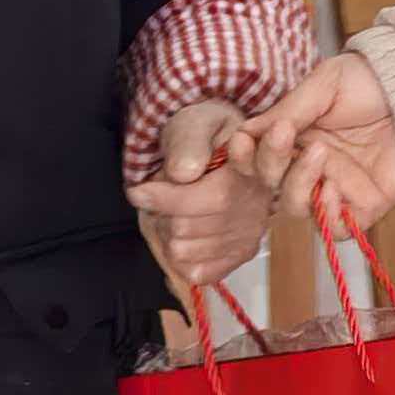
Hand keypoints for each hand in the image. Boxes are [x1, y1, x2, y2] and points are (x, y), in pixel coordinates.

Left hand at [127, 97, 275, 291]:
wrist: (224, 149)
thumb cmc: (206, 136)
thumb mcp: (195, 123)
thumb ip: (189, 142)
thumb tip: (183, 174)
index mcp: (253, 172)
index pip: (210, 200)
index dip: (166, 198)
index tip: (137, 191)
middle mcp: (257, 209)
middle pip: (184, 228)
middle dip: (161, 211)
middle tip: (161, 193)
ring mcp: (249, 236)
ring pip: (181, 250)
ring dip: (165, 231)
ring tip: (173, 210)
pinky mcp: (238, 257)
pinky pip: (194, 271)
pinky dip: (178, 255)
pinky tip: (183, 233)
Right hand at [229, 51, 394, 245]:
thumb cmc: (367, 84)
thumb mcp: (323, 85)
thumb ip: (290, 110)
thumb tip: (249, 132)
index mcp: (291, 138)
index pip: (253, 158)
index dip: (241, 157)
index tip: (241, 141)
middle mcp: (307, 165)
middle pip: (271, 184)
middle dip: (271, 162)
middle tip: (286, 134)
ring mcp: (334, 187)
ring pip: (296, 208)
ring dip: (299, 184)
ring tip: (320, 153)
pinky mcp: (363, 206)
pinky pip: (335, 229)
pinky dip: (330, 216)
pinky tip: (335, 188)